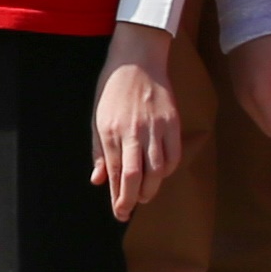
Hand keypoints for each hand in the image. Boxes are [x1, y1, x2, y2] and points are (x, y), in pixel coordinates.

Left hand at [90, 25, 181, 220]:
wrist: (137, 59)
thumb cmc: (113, 87)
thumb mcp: (97, 116)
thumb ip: (99, 150)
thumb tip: (98, 180)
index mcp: (110, 130)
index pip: (114, 173)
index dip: (117, 197)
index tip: (119, 212)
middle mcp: (133, 131)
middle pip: (135, 177)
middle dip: (132, 199)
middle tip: (129, 210)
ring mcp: (155, 127)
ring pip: (157, 171)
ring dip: (151, 189)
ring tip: (144, 195)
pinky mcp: (172, 122)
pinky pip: (173, 156)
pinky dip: (167, 171)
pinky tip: (160, 173)